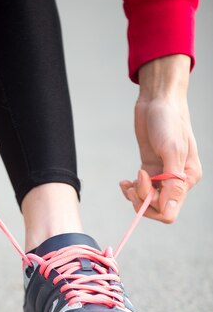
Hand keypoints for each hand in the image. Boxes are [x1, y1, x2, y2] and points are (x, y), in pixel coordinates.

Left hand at [119, 55, 201, 222]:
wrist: (158, 101)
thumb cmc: (168, 121)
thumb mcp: (172, 151)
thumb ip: (172, 182)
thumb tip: (170, 211)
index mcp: (187, 178)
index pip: (170, 210)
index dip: (152, 205)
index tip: (142, 185)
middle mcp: (177, 180)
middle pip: (157, 207)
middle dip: (141, 200)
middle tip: (132, 183)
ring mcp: (162, 175)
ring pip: (147, 200)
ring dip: (134, 195)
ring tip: (127, 183)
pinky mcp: (150, 169)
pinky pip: (140, 190)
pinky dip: (131, 189)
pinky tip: (124, 181)